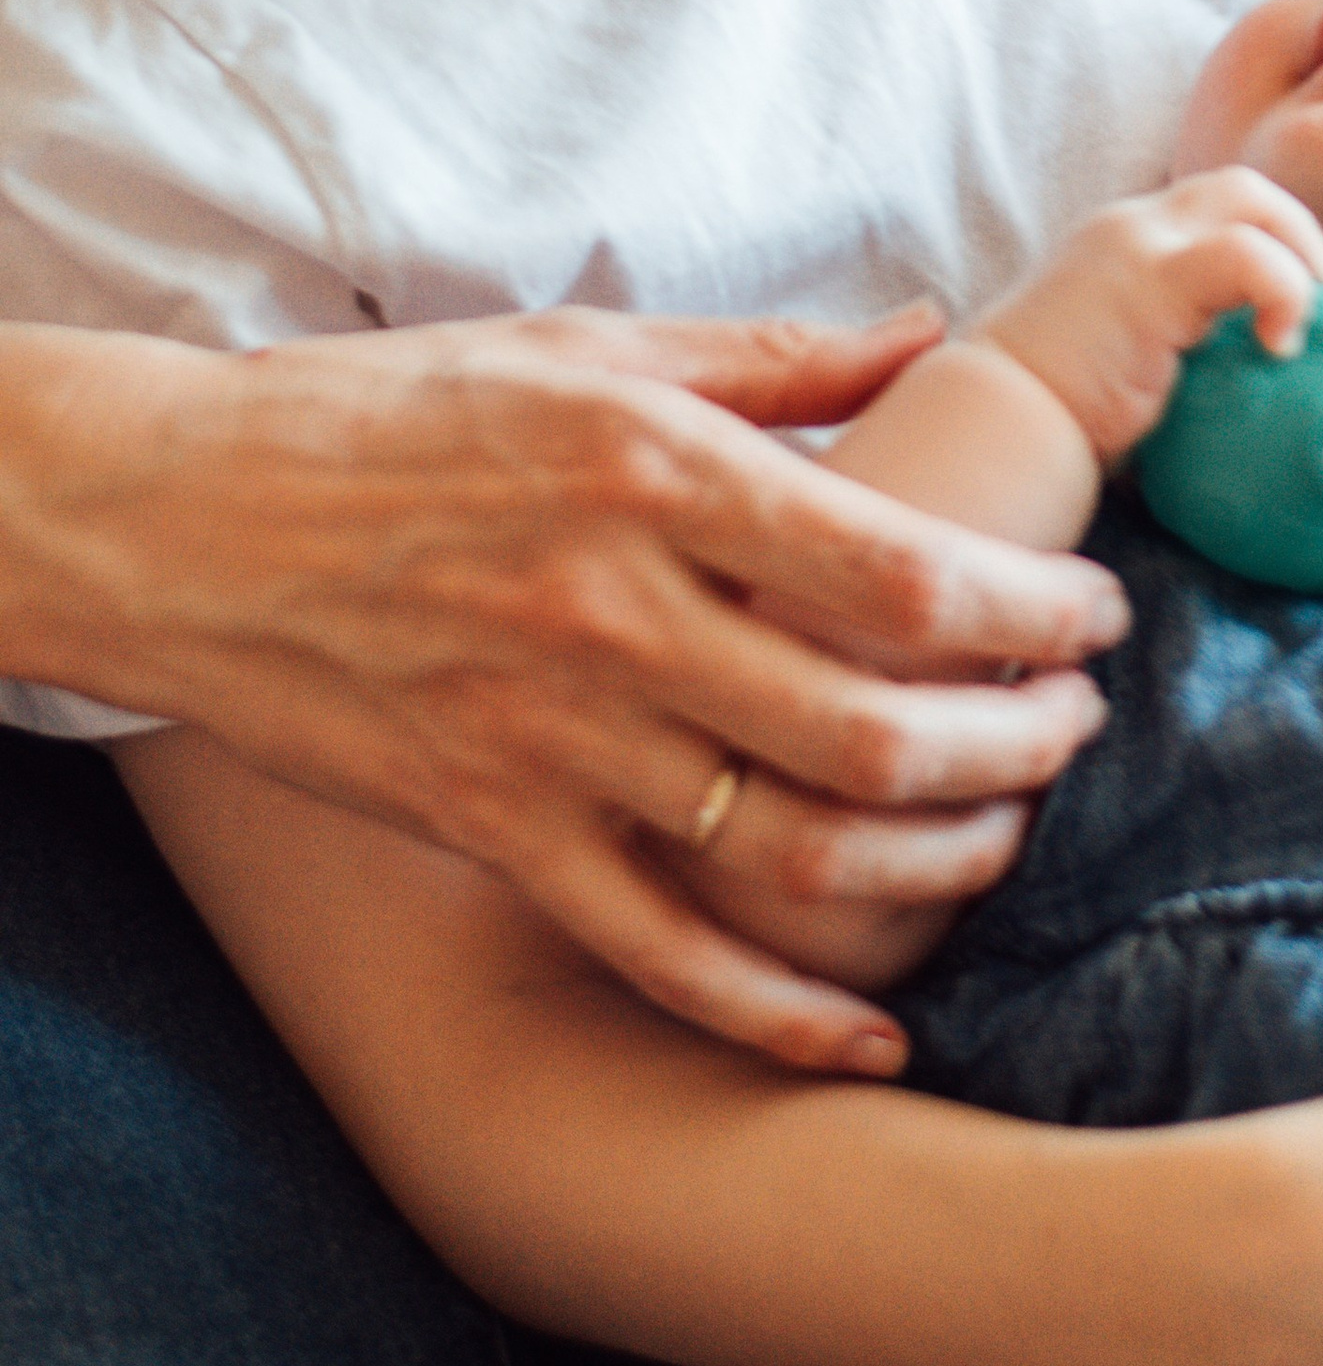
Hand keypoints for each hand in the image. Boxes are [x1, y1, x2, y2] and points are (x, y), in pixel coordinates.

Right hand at [0, 307, 1128, 1066]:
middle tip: (1077, 728)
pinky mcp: (495, 829)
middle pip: (871, 724)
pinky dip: (777, 1012)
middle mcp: (614, 613)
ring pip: (791, 848)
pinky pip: (661, 949)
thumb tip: (931, 334)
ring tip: (1005, 831)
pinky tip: (872, 1032)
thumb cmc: (399, 414)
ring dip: (935, 861)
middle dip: (1016, 743)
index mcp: (655, 472)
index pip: (896, 568)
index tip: (1093, 614)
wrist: (186, 518)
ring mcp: (552, 737)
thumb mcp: (592, 346)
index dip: (1027, 608)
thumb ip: (776, 358)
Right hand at [977, 168, 1322, 461]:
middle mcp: (1129, 227)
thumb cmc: (1050, 433)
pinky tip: (1285, 347)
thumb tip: (1252, 430)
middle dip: (1308, 244)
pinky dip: (1286, 290)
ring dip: (1307, 259)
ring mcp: (1135, 242)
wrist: (986, 433)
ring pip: (1252, 200)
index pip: (1219, 214)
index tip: (1315, 321)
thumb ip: (1177, 379)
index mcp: (1123, 248)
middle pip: (1246, 191)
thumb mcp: (1127, 387)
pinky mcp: (1147, 276)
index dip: (1280, 253)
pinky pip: (1246, 255)